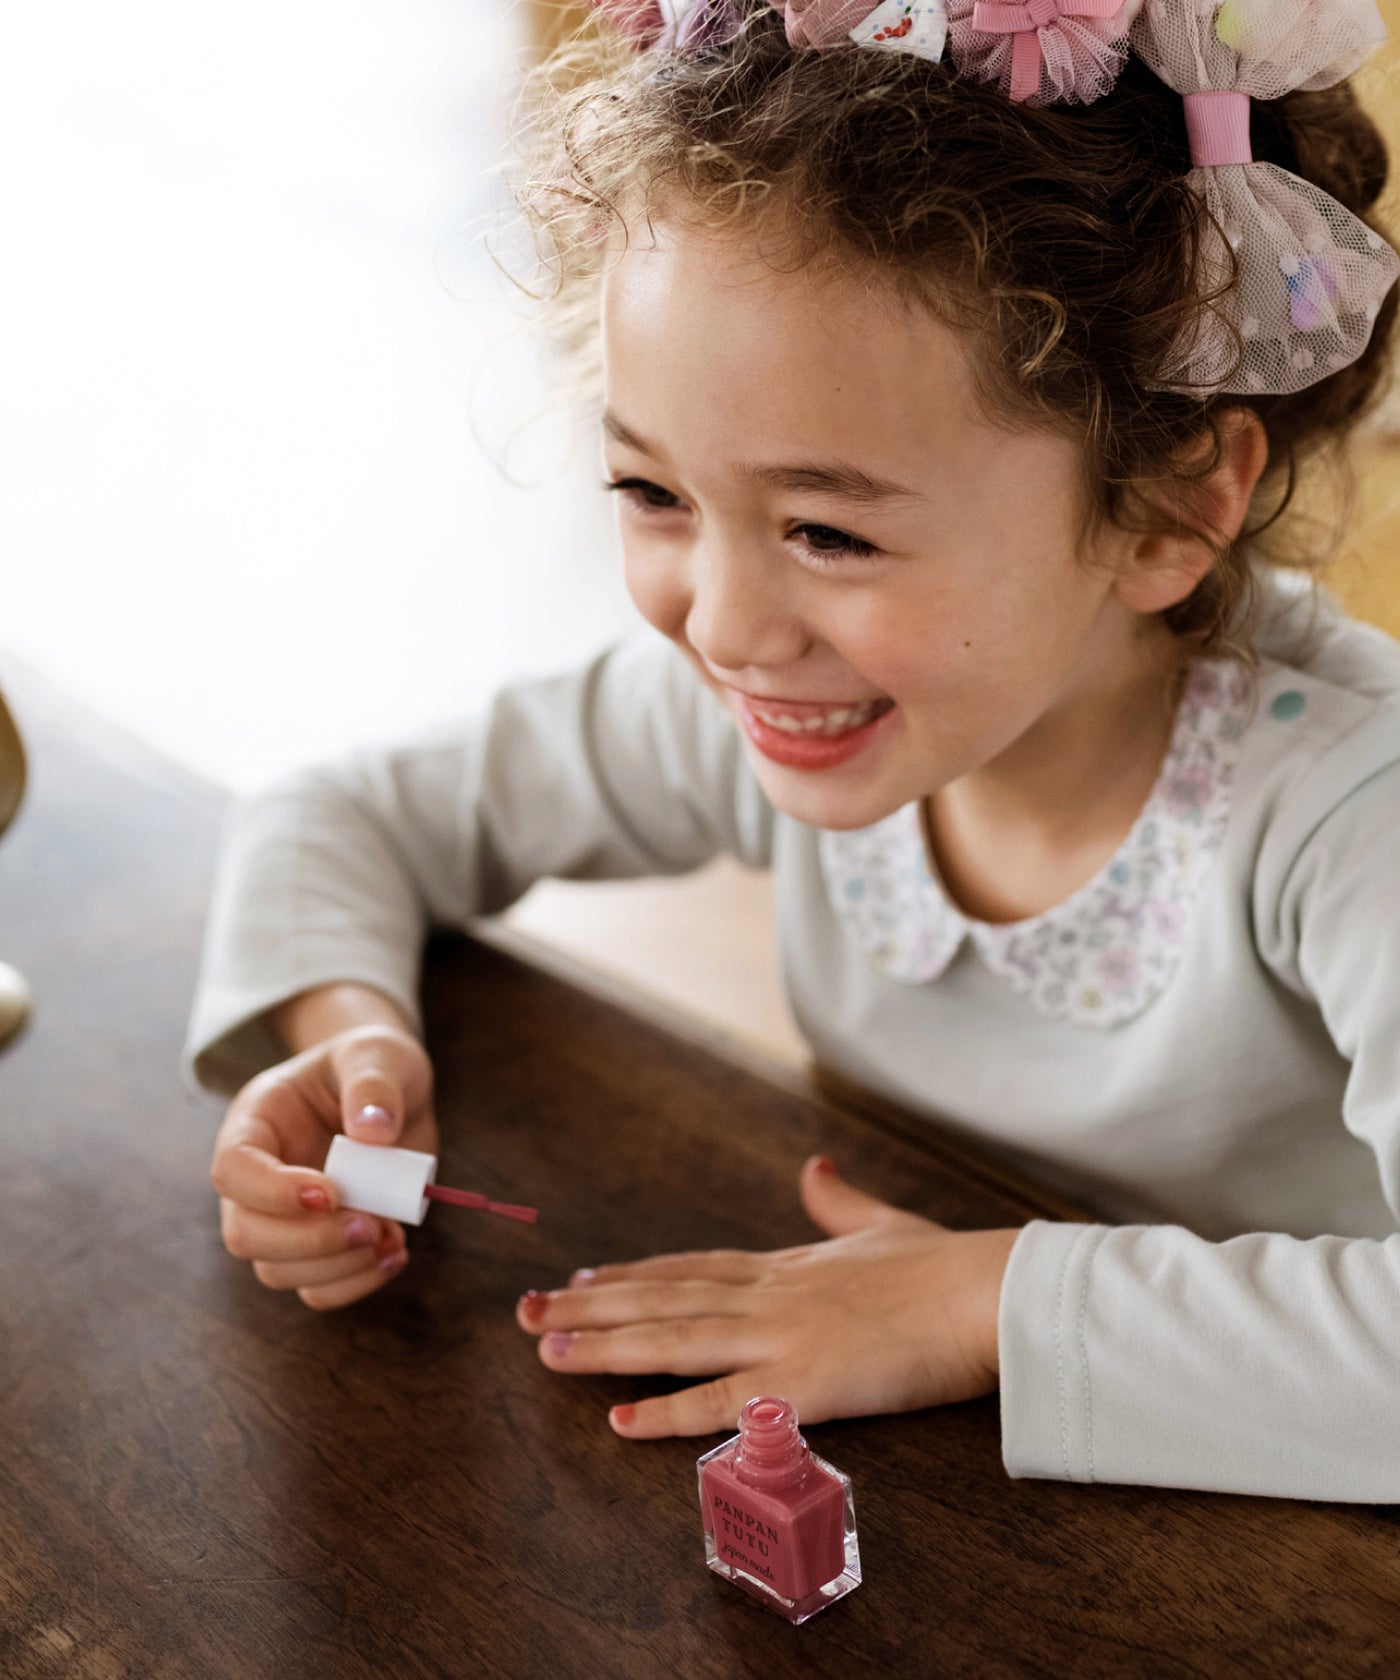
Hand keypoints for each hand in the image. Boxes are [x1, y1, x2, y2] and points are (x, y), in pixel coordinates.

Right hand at [210, 1025, 439, 1308]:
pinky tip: (396, 1252)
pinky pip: (317, 1287)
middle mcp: (258, 1178)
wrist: (394, 1092)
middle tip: (370, 1224)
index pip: (233, 1169)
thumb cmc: (374, 1065)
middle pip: (244, 1233)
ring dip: (336, 1266)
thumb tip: (373, 1133)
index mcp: (256, 1122)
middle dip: (307, 1240)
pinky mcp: (320, 1245)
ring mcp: (284, 1218)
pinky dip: (356, 1282)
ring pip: (277, 1270)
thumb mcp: (379, 1054)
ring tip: (391, 1237)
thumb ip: (374, 1083)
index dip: (272, 1191)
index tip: (330, 1192)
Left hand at [516, 1155, 1019, 1437]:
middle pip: (661, 1299)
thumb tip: (814, 1166)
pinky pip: (721, 1404)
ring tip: (544, 1346)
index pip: (688, 1268)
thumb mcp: (882, 1222)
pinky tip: (619, 1419)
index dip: (630, 1277)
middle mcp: (767, 1296)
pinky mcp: (802, 1383)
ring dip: (603, 1346)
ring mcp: (779, 1338)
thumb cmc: (944, 1265)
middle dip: (590, 1306)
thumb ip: (838, 1201)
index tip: (580, 1277)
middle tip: (527, 1308)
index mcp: (785, 1265)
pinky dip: (667, 1411)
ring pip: (672, 1340)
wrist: (986, 1290)